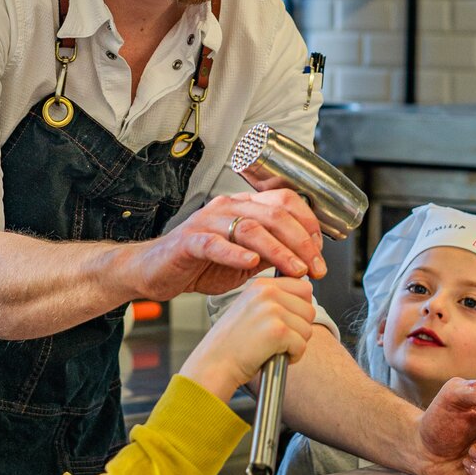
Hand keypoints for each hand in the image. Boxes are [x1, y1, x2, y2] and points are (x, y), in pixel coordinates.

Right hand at [127, 190, 324, 300]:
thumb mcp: (242, 260)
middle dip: (302, 242)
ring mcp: (206, 223)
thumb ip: (269, 254)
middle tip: (316, 268)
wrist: (154, 272)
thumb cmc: (197, 265)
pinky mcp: (188, 242)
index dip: (309, 225)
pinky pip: (214, 244)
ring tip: (294, 270)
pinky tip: (250, 265)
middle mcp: (227, 208)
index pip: (286, 202)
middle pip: (275, 213)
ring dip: (278, 250)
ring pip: (250, 227)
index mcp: (242, 207)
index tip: (321, 254)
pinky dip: (235, 253)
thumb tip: (302, 257)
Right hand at [179, 277, 314, 401]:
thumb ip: (274, 299)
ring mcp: (272, 310)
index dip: (300, 309)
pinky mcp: (277, 331)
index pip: (304, 288)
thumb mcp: (250, 308)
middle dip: (298, 328)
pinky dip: (292, 357)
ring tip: (273, 348)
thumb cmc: (232, 343)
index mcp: (261, 285)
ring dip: (295, 344)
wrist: (215, 364)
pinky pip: (301, 345)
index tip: (285, 322)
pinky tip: (273, 356)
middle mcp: (267, 293)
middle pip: (309, 309)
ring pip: (307, 329)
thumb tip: (306, 297)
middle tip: (276, 339)